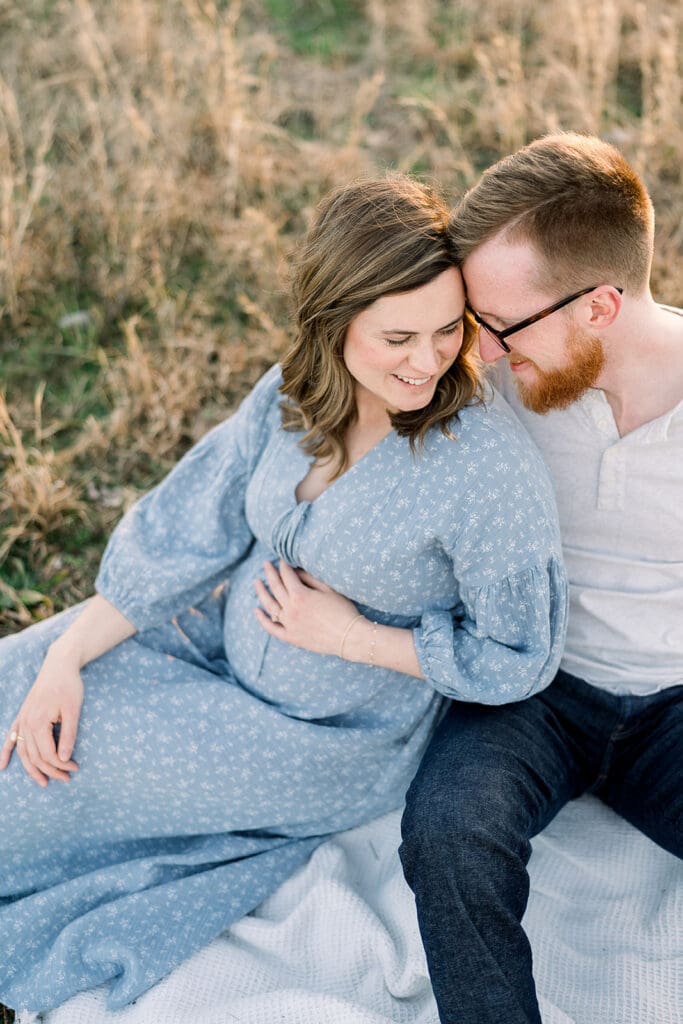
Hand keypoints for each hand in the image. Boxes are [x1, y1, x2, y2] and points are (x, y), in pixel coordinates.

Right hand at [0, 649, 82, 786]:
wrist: (59, 665)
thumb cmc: (69, 686)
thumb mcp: (73, 710)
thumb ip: (68, 735)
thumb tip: (64, 759)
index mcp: (38, 722)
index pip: (48, 754)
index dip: (62, 765)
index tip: (76, 769)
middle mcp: (26, 723)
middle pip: (35, 756)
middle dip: (51, 770)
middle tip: (68, 778)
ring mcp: (22, 720)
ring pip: (23, 752)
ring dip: (32, 769)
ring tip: (43, 782)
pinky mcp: (22, 715)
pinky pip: (10, 738)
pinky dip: (5, 752)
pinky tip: (1, 765)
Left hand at [254, 560, 360, 656]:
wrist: (349, 637)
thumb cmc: (343, 611)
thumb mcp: (328, 590)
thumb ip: (310, 579)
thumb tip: (296, 571)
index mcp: (300, 595)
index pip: (287, 576)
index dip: (283, 566)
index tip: (281, 560)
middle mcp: (291, 609)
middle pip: (275, 587)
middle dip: (270, 573)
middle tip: (265, 564)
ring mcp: (289, 624)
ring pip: (269, 606)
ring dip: (261, 592)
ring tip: (256, 582)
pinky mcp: (291, 637)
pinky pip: (272, 628)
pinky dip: (263, 620)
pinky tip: (256, 611)